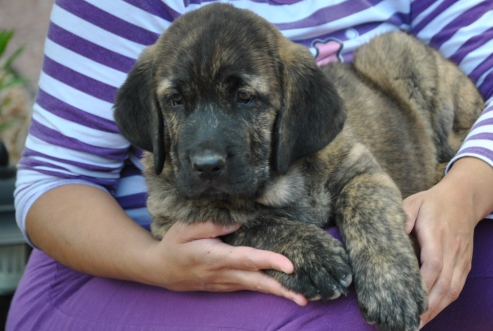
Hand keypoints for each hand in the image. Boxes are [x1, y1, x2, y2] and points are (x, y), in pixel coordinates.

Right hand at [145, 221, 307, 305]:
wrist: (160, 270)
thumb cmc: (174, 245)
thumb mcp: (185, 228)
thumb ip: (212, 224)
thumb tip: (239, 222)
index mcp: (215, 257)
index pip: (247, 259)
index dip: (269, 261)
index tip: (289, 265)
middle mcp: (223, 274)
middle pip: (257, 282)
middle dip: (281, 289)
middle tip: (305, 296)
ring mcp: (225, 283)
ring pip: (255, 288)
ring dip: (278, 293)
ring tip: (302, 298)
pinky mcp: (226, 287)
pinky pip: (250, 288)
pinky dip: (267, 290)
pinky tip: (283, 291)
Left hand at [402, 157, 492, 326]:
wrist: (464, 197)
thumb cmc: (432, 202)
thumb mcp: (413, 202)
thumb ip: (401, 218)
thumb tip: (389, 237)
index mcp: (437, 233)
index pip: (433, 263)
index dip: (422, 283)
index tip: (408, 298)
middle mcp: (453, 249)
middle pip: (444, 283)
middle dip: (428, 306)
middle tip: (409, 323)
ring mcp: (461, 258)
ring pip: (452, 290)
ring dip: (436, 310)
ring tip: (417, 325)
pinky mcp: (465, 264)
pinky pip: (457, 288)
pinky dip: (445, 303)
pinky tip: (431, 313)